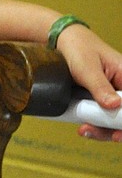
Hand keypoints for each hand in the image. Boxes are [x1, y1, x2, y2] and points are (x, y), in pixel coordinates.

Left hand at [54, 24, 121, 143]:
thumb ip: (100, 87)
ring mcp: (113, 95)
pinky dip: (97, 126)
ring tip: (85, 130)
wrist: (62, 43)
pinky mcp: (102, 101)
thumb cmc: (79, 48)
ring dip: (103, 130)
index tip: (118, 132)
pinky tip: (86, 129)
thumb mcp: (87, 68)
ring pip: (115, 121)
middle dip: (115, 129)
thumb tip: (115, 105)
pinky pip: (104, 118)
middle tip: (102, 134)